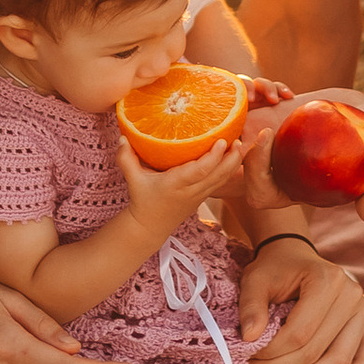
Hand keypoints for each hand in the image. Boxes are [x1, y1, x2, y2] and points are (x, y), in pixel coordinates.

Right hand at [118, 127, 244, 231]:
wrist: (150, 227)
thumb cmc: (142, 200)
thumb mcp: (132, 180)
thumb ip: (126, 158)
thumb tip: (122, 136)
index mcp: (175, 185)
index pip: (199, 171)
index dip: (213, 157)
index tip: (222, 140)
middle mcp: (191, 191)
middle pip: (218, 175)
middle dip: (231, 159)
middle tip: (239, 140)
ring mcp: (199, 195)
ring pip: (222, 180)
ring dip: (233, 164)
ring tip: (240, 144)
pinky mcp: (203, 197)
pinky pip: (220, 183)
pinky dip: (229, 170)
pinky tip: (234, 156)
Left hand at [235, 241, 363, 363]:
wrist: (297, 260)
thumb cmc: (276, 270)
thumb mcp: (256, 280)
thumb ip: (251, 306)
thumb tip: (250, 338)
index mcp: (327, 280)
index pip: (300, 332)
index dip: (272, 353)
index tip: (248, 360)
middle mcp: (353, 296)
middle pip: (319, 349)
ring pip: (341, 362)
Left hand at [243, 86, 363, 226]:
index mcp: (298, 190)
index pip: (260, 192)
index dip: (255, 170)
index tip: (268, 137)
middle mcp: (282, 168)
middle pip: (241, 164)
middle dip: (237, 138)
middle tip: (253, 107)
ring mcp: (279, 142)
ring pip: (240, 134)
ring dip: (240, 112)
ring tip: (264, 91)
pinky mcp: (282, 117)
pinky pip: (256, 111)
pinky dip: (259, 97)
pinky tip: (283, 89)